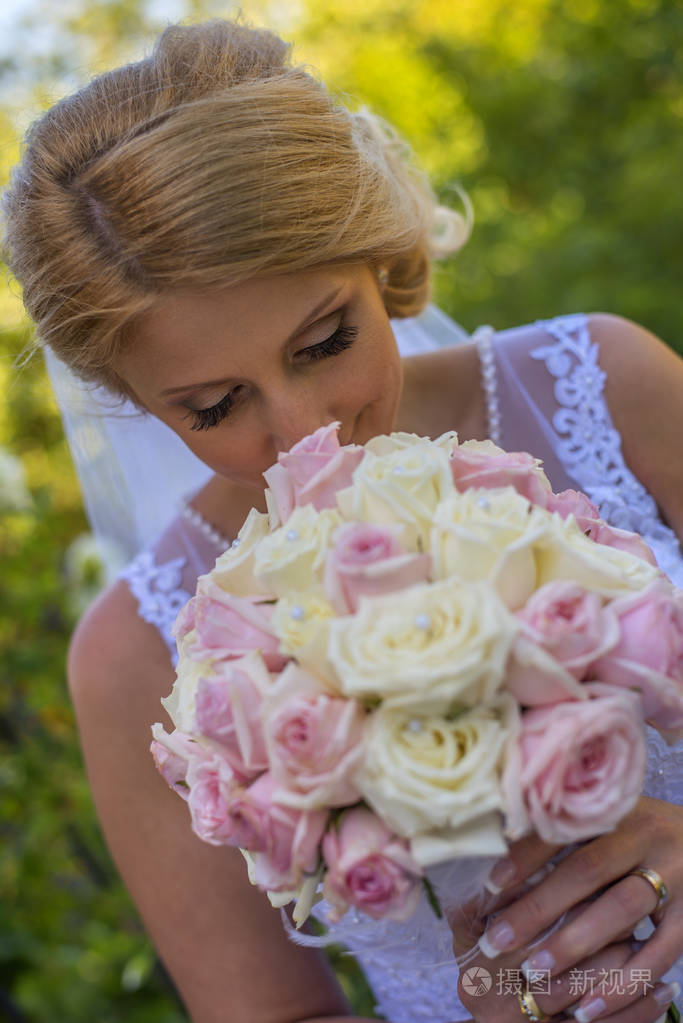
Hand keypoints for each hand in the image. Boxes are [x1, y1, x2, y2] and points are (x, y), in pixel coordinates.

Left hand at [449, 797, 682, 1021]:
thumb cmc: (640, 833)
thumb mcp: (609, 820)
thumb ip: (566, 832)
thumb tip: (500, 845)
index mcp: (617, 808)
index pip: (565, 829)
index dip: (525, 855)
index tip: (488, 883)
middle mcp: (647, 835)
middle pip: (587, 871)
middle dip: (538, 908)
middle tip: (496, 940)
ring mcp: (675, 876)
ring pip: (620, 910)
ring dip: (573, 944)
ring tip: (532, 972)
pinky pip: (658, 955)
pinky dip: (622, 985)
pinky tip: (587, 1010)